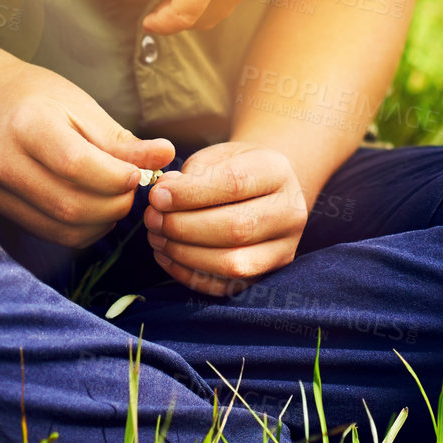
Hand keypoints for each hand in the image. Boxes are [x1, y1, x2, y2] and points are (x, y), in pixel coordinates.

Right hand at [0, 55, 174, 248]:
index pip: (77, 165)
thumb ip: (119, 139)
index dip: (116, 177)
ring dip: (102, 222)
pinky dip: (82, 229)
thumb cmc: (35, 96)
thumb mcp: (79, 104)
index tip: (139, 174)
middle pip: (71, 204)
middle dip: (114, 204)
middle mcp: (6, 161)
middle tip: (133, 189)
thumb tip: (165, 156)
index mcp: (28, 124)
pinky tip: (95, 210)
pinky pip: (50, 233)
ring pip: (62, 227)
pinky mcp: (0, 207)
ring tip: (116, 198)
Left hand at [142, 141, 308, 295]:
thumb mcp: (218, 155)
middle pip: (235, 227)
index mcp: (277, 172)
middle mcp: (289, 213)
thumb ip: (193, 172)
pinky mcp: (266, 276)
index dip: (191, 193)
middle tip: (152, 218)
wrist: (264, 191)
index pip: (234, 183)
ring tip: (156, 236)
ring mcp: (282, 249)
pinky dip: (190, 274)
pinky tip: (167, 255)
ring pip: (233, 263)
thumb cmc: (234, 168)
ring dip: (185, 253)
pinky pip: (226, 286)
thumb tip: (164, 193)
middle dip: (184, 226)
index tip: (157, 195)